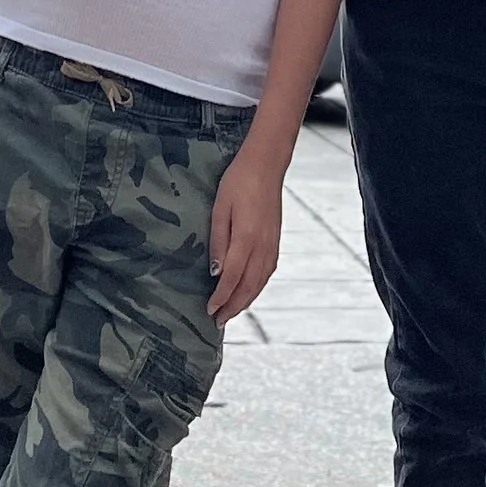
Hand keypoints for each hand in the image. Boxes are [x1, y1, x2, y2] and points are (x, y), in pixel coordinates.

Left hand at [207, 145, 283, 321]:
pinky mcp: (276, 241)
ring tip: (231, 312)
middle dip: (234, 307)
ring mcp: (272, 245)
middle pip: (249, 286)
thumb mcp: (221, 208)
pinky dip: (257, 287)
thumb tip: (216, 272)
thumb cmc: (238, 182)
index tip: (209, 310)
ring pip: (260, 282)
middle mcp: (263, 246)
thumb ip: (219, 242)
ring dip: (246, 300)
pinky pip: (267, 272)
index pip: (232, 278)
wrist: (266, 165)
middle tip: (219, 321)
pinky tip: (249, 291)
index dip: (221, 297)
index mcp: (247, 238)